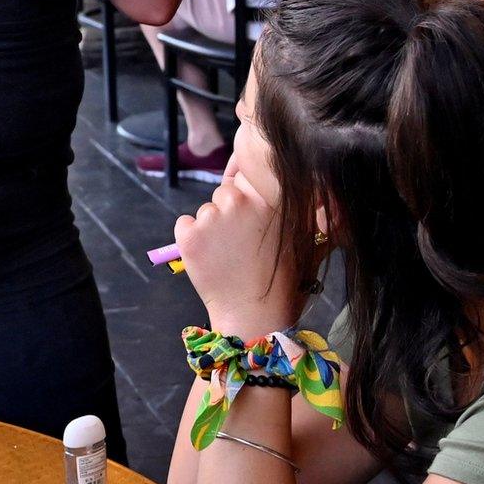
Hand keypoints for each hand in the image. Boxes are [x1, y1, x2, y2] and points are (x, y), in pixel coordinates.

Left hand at [173, 167, 303, 338]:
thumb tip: (270, 174)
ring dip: (212, 228)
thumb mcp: (298, 233)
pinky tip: (211, 257)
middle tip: (242, 243)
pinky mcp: (189, 234)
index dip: (245, 185)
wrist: (254, 314)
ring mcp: (212, 217)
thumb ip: (287, 202)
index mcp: (268, 198)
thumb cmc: (279, 278)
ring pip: (206, 210)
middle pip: (225, 192)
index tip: (247, 205)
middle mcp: (239, 201)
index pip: (248, 170)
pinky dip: (192, 239)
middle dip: (230, 212)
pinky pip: (185, 224)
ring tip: (229, 255)